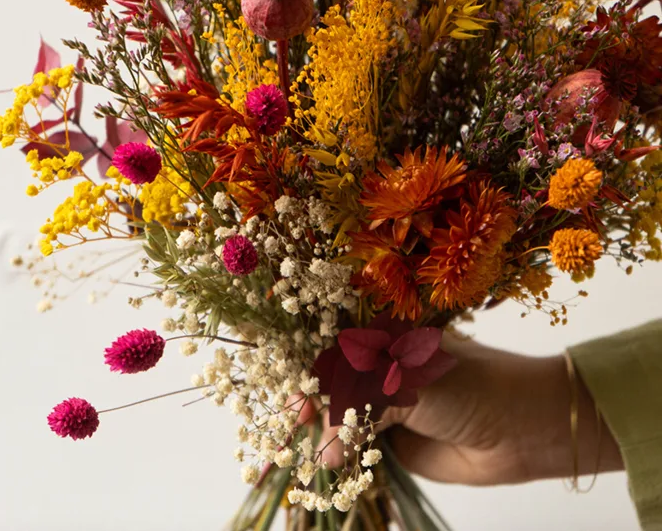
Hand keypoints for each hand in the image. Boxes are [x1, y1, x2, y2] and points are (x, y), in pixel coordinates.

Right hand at [317, 335, 623, 485]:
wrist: (520, 428)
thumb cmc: (469, 386)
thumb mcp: (408, 384)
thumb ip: (361, 409)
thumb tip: (325, 448)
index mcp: (387, 339)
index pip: (335, 350)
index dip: (310, 372)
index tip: (289, 398)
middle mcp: (383, 369)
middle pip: (334, 387)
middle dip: (311, 408)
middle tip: (287, 432)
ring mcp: (389, 407)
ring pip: (344, 421)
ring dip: (324, 438)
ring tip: (302, 455)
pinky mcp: (397, 443)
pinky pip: (361, 452)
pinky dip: (343, 461)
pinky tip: (329, 469)